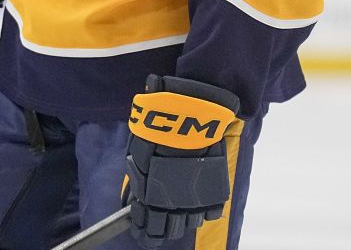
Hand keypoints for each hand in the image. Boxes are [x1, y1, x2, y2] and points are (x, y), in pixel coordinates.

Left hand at [123, 75, 239, 247]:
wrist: (185, 117)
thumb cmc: (155, 132)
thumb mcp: (137, 158)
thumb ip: (138, 180)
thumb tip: (136, 195)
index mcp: (151, 200)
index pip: (148, 229)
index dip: (144, 233)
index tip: (142, 231)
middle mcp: (174, 205)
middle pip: (170, 230)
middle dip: (164, 226)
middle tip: (161, 220)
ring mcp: (196, 199)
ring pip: (190, 222)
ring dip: (184, 217)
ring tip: (180, 207)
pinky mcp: (214, 190)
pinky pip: (212, 212)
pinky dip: (205, 209)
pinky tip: (198, 202)